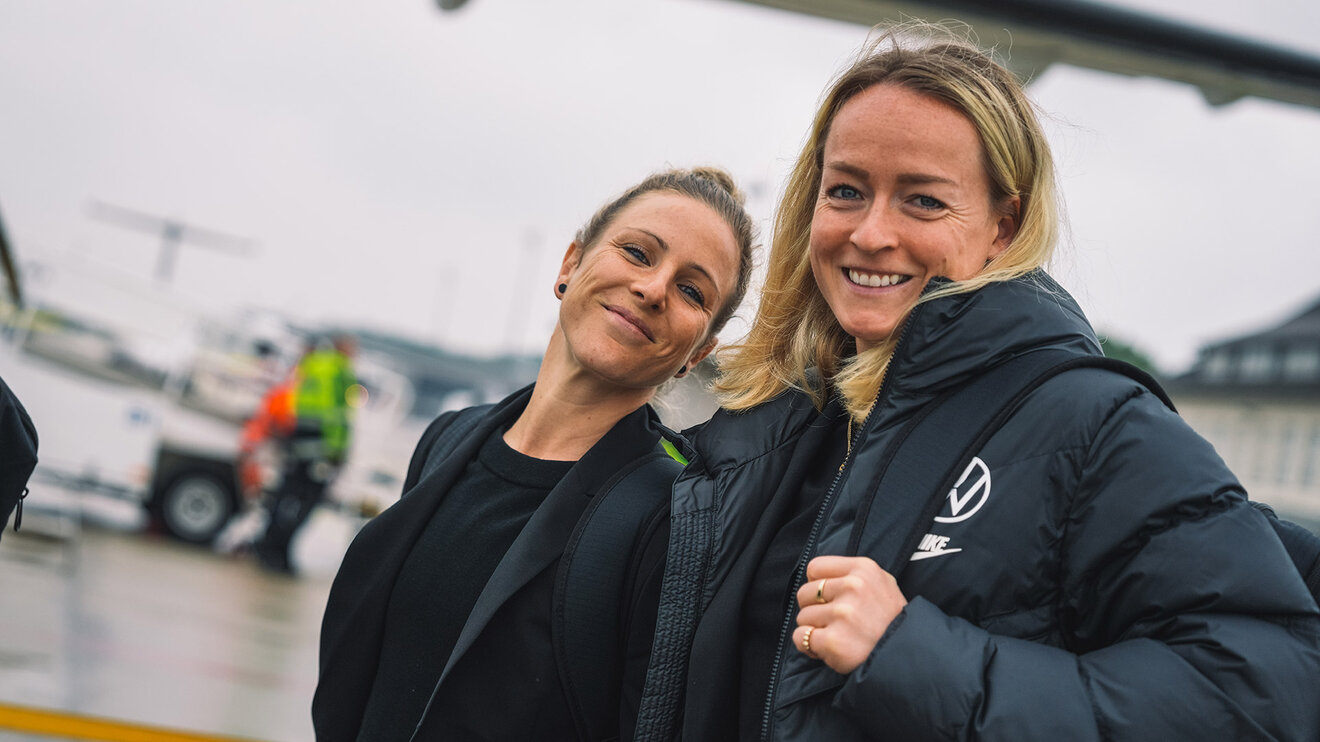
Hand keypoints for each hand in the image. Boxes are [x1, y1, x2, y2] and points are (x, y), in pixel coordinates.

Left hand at [791, 555, 906, 673]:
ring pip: (802, 616)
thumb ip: (853, 573)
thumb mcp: (882, 583)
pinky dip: (809, 646)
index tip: (828, 598)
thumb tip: (815, 575)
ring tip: (837, 636)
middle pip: (805, 592)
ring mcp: (842, 614)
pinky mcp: (833, 640)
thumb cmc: (891, 620)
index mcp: (863, 569)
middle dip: (813, 609)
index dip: (816, 584)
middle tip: (833, 621)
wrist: (906, 657)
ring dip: (814, 629)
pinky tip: (828, 649)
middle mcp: (853, 587)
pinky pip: (800, 637)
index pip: (814, 567)